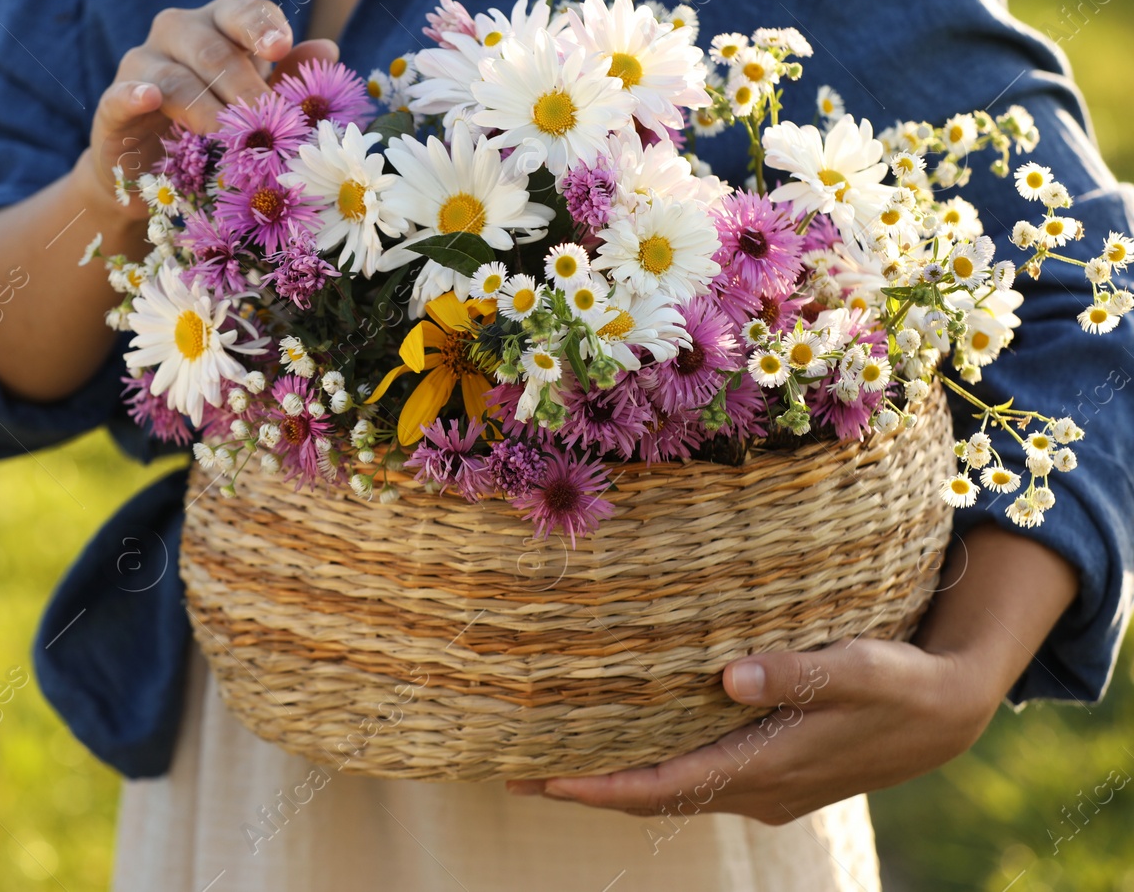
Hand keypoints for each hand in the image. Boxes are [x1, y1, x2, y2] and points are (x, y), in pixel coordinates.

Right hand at [82, 0, 338, 220]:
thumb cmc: (214, 127)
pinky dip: (136, 94)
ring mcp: (142, 65)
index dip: (263, 28)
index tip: (280, 49)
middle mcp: (178, 32)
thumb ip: (291, 78)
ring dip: (205, 108)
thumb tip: (329, 49)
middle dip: (243, 86)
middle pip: (213, 49)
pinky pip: (123, 94)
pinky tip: (149, 98)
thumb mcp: (256, 103)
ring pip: (175, 77)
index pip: (245, 14)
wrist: (151, 173)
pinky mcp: (112, 103)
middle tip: (266, 119)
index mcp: (220, 25)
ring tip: (228, 136)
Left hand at [507, 638, 993, 824]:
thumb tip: (728, 679)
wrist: (948, 714)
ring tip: (553, 758)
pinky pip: (695, 776)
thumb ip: (794, 672)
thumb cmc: (899, 683)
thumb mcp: (856, 668)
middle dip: (587, 786)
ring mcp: (764, 787)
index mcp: (768, 767)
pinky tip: (627, 742)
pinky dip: (654, 767)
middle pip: (655, 797)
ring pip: (673, 790)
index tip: (543, 778)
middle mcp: (757, 790)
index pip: (665, 787)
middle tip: (517, 769)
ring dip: (616, 779)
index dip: (601, 786)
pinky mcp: (771, 772)